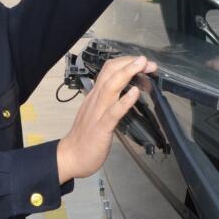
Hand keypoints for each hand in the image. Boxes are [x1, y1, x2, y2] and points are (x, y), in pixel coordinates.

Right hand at [56, 56, 157, 182]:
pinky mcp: (101, 128)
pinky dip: (124, 101)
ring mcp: (97, 113)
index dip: (126, 63)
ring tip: (142, 65)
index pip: (108, 71)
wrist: (70, 156)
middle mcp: (95, 100)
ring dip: (127, 73)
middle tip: (148, 62)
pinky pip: (113, 112)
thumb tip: (126, 91)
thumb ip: (109, 101)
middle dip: (130, 64)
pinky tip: (135, 93)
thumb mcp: (97, 112)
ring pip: (110, 87)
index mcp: (95, 96)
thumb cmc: (85, 136)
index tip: (142, 63)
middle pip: (110, 73)